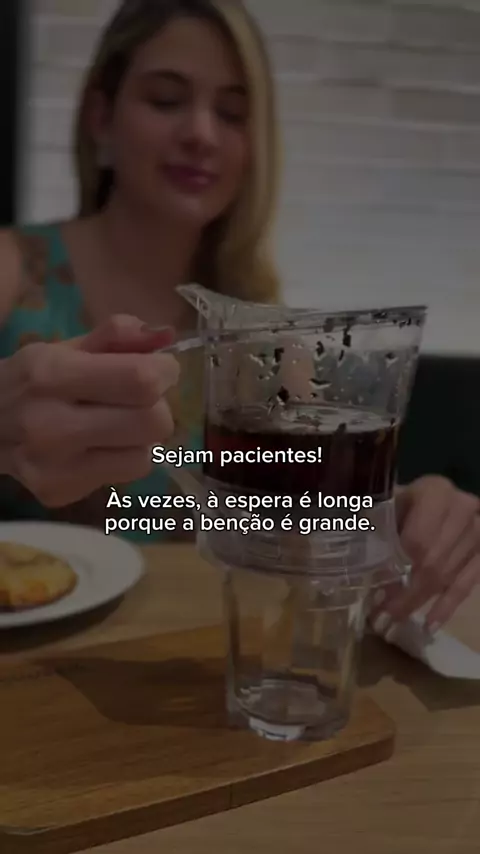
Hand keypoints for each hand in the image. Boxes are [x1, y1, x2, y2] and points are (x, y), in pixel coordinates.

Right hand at [0, 315, 178, 505]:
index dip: (164, 372)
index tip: (160, 370)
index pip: (141, 380)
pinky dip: (122, 459)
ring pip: (145, 456)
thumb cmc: (34, 381)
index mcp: (53, 375)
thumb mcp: (67, 347)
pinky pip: (125, 476)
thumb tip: (167, 335)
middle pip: (153, 422)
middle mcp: (51, 425)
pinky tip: (96, 447)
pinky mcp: (59, 492)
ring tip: (115, 426)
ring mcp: (54, 466)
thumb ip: (119, 335)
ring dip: (141, 438)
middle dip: (157, 406)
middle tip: (138, 400)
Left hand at [370, 475, 479, 634]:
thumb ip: (376, 527)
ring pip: (447, 576)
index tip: (376, 595)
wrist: (437, 500)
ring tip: (393, 625)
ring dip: (419, 604)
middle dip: (405, 595)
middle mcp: (462, 509)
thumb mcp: (388, 504)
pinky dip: (447, 607)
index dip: (396, 570)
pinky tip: (429, 626)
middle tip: (382, 619)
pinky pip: (466, 585)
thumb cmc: (404, 502)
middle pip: (432, 562)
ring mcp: (478, 532)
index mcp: (436, 492)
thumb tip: (360, 565)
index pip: (417, 541)